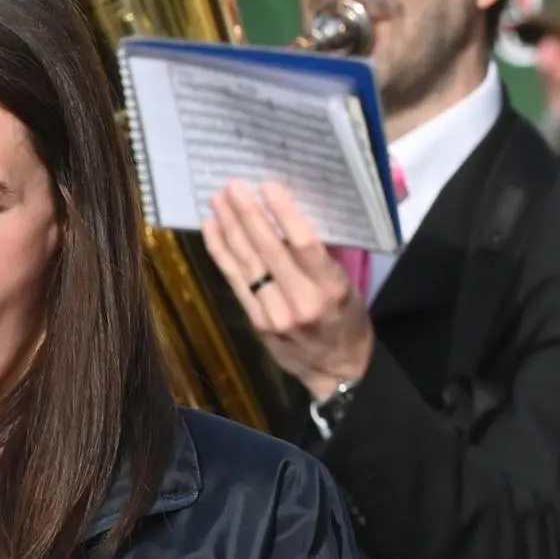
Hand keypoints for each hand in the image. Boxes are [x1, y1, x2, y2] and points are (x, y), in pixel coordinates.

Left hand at [205, 181, 375, 398]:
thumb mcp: (347, 288)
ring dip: (230, 228)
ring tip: (217, 200)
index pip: (305, 245)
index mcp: (331, 288)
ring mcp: (274, 314)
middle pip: (269, 251)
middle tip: (233, 186)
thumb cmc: (347, 321)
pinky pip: (235, 281)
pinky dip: (221, 253)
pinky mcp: (256, 321)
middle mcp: (301, 301)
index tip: (269, 187)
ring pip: (247, 264)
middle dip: (248, 215)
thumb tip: (289, 220)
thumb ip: (320, 261)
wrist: (337, 372)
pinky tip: (212, 230)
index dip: (284, 214)